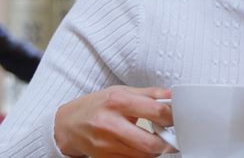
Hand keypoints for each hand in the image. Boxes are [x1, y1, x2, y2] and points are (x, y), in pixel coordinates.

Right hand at [54, 85, 174, 157]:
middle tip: (169, 138)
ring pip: (142, 156)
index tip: (175, 119)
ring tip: (154, 142)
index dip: (172, 117)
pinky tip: (139, 148)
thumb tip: (173, 96)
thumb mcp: (123, 91)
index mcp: (118, 101)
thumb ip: (150, 94)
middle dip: (166, 143)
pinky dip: (140, 157)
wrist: (68, 123)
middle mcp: (110, 123)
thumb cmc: (98, 105)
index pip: (157, 112)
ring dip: (154, 151)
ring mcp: (104, 144)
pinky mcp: (102, 157)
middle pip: (150, 142)